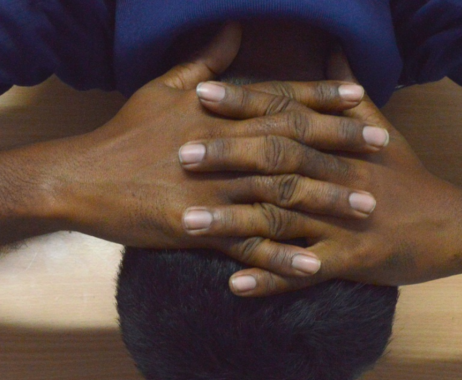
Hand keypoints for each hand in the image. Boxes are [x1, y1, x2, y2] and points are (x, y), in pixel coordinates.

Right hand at [44, 23, 392, 278]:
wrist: (78, 178)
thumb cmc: (123, 132)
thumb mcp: (162, 86)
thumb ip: (204, 61)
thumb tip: (231, 30)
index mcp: (217, 113)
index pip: (280, 101)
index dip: (323, 101)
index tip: (363, 100)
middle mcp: (221, 147)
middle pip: (292, 145)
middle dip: (340, 147)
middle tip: (383, 153)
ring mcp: (211, 190)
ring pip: (279, 195)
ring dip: (325, 204)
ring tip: (366, 211)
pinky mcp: (195, 229)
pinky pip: (248, 246)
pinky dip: (282, 258)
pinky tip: (315, 267)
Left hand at [181, 52, 461, 294]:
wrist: (455, 226)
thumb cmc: (410, 178)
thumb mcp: (382, 130)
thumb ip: (346, 95)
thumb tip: (332, 47)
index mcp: (339, 145)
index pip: (285, 116)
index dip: (244, 103)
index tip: (201, 95)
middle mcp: (337, 178)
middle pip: (276, 162)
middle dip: (226, 158)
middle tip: (180, 156)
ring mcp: (343, 221)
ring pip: (280, 218)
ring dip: (232, 221)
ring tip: (187, 222)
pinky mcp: (352, 261)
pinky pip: (303, 272)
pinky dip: (269, 278)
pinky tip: (233, 284)